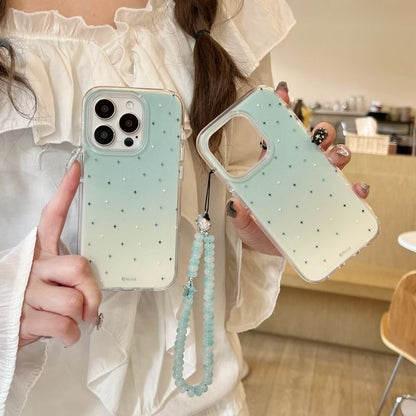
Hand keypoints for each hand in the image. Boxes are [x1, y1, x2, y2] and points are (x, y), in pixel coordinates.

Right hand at [19, 161, 101, 347]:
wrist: (2, 323)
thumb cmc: (33, 298)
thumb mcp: (49, 279)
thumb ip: (72, 276)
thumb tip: (96, 296)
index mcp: (39, 252)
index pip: (52, 217)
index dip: (66, 192)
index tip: (78, 168)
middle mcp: (32, 267)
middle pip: (79, 268)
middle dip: (91, 290)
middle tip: (89, 303)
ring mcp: (27, 293)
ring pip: (74, 301)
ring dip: (81, 316)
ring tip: (72, 319)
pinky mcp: (24, 319)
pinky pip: (65, 326)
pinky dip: (72, 334)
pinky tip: (65, 333)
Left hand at [225, 85, 369, 255]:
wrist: (277, 252)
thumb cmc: (261, 231)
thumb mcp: (246, 223)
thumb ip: (240, 215)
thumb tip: (234, 205)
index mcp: (276, 167)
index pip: (280, 134)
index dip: (282, 110)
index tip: (281, 92)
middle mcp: (300, 172)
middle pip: (314, 142)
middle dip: (319, 133)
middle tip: (317, 137)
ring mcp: (319, 186)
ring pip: (335, 160)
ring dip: (339, 154)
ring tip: (336, 159)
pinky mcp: (334, 204)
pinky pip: (349, 192)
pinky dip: (355, 188)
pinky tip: (355, 190)